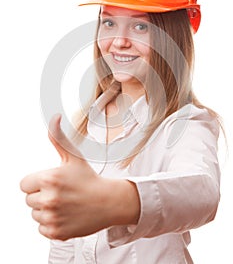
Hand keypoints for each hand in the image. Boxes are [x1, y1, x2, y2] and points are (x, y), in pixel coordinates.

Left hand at [20, 114, 139, 239]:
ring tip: (65, 204)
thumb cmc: (89, 178)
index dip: (37, 183)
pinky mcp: (57, 232)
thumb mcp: (73, 157)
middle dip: (42, 196)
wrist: (108, 202)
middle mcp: (48, 199)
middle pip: (29, 200)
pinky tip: (67, 215)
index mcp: (49, 179)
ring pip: (36, 215)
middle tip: (62, 193)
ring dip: (47, 211)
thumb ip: (58, 137)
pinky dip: (52, 224)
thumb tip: (54, 117)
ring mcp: (52, 218)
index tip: (52, 183)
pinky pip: (42, 228)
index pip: (24, 184)